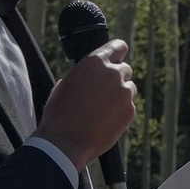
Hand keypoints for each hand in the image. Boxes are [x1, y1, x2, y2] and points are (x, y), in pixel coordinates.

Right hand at [38, 39, 136, 170]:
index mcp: (95, 61)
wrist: (64, 142)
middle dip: (117, 78)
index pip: (118, 47)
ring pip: (129, 89)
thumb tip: (90, 76)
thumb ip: (84, 74)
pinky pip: (129, 107)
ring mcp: (124, 92)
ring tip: (101, 110)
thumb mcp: (65, 84)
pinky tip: (105, 121)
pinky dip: (121, 112)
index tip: (117, 59)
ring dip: (120, 95)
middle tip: (103, 93)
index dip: (118, 53)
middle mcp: (113, 73)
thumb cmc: (59, 113)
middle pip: (125, 69)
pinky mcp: (130, 111)